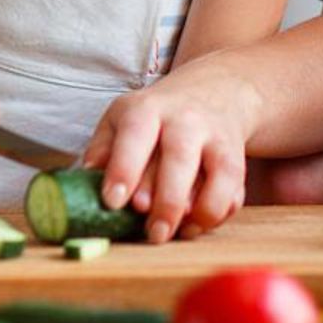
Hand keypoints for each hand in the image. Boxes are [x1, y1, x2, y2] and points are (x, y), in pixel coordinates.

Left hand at [82, 55, 261, 242]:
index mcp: (148, 108)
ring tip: (179, 231)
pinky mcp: (238, 158)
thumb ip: (103, 147)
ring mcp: (217, 137)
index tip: (113, 202)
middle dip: (167, 200)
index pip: (136, 134)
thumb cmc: (158, 115)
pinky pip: (234, 191)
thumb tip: (85, 178)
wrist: (214, 89)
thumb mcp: (123, 117)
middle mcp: (186, 120)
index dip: (125, 168)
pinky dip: (219, 213)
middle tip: (153, 233)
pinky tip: (197, 222)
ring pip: (220, 173)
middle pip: (180, 157)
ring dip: (202, 210)